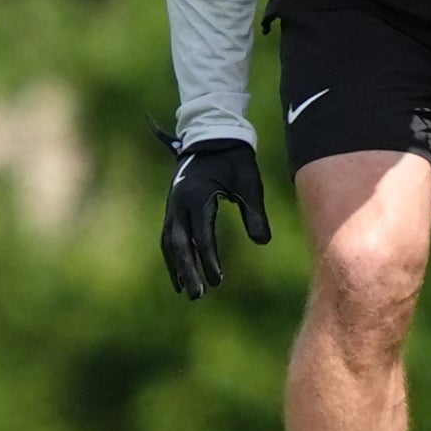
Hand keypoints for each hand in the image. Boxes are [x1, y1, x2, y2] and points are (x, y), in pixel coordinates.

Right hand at [161, 136, 273, 297]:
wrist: (213, 135)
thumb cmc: (235, 159)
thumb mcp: (250, 182)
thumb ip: (254, 210)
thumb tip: (262, 241)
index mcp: (198, 195)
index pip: (201, 235)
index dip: (208, 259)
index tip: (217, 281)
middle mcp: (180, 202)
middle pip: (179, 243)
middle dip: (187, 270)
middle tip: (198, 295)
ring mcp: (173, 205)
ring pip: (170, 242)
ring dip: (177, 267)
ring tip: (186, 291)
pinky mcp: (174, 207)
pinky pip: (169, 236)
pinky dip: (173, 256)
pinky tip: (180, 273)